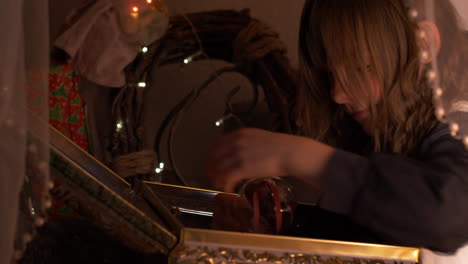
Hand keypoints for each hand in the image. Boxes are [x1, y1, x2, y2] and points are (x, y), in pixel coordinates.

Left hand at [205, 128, 334, 191]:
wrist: (290, 152)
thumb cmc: (280, 147)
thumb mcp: (259, 138)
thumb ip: (247, 143)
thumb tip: (241, 154)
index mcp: (239, 134)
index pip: (217, 145)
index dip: (212, 156)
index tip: (212, 164)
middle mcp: (235, 143)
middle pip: (214, 157)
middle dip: (211, 169)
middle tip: (212, 178)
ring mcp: (237, 155)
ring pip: (218, 169)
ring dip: (217, 179)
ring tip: (220, 186)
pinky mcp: (242, 167)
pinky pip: (226, 178)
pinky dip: (225, 185)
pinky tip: (229, 190)